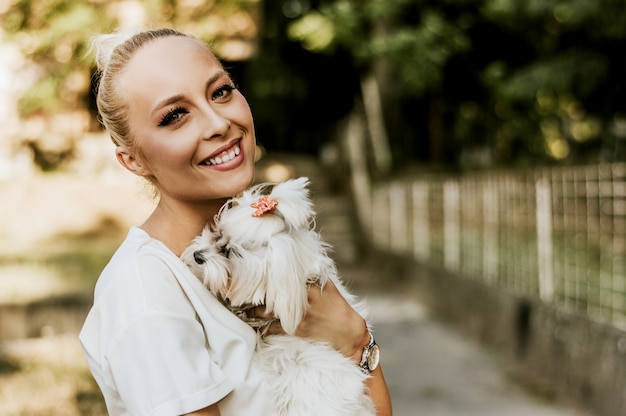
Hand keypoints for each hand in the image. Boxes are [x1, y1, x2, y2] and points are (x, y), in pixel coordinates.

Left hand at [248, 280, 367, 360]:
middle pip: (272, 293)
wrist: (347, 331)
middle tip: (240, 291)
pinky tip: (254, 326)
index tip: (252, 273)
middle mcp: (303, 297)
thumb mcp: (327, 285)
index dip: (266, 276)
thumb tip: (297, 260)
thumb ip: (311, 273)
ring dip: (254, 311)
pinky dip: (262, 328)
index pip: (283, 277)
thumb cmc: (337, 305)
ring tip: (242, 309)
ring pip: (269, 310)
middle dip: (255, 293)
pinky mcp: (296, 329)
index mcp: (309, 284)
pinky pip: (273, 328)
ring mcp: (298, 314)